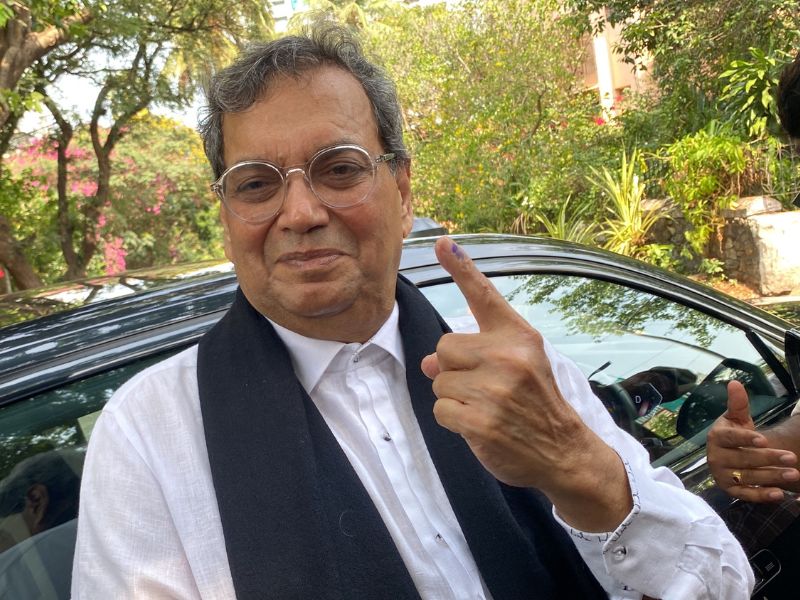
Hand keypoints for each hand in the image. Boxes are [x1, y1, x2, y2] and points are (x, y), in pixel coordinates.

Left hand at [420, 237, 630, 530]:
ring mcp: (495, 391)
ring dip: (454, 398)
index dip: (461, 267)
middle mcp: (508, 357)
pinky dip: (453, 420)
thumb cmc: (536, 401)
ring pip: (439, 382)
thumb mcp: (518, 364)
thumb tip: (429, 362)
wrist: (563, 451)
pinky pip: (441, 410)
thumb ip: (475, 352)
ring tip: (486, 408)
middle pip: (444, 347)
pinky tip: (479, 426)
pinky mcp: (481, 422)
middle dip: (454, 370)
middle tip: (483, 388)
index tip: (442, 241)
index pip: (484, 295)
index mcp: (518, 336)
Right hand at [706, 381, 798, 501]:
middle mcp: (715, 458)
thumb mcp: (736, 418)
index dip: (746, 439)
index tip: (765, 439)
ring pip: (748, 477)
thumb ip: (738, 403)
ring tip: (794, 473)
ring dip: (772, 476)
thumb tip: (735, 383)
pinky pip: (746, 495)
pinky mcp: (730, 491)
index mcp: (715, 437)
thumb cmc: (735, 434)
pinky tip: (779, 494)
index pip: (730, 438)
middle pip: (743, 459)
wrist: (728, 455)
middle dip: (768, 458)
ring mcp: (722, 476)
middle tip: (792, 457)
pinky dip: (762, 496)